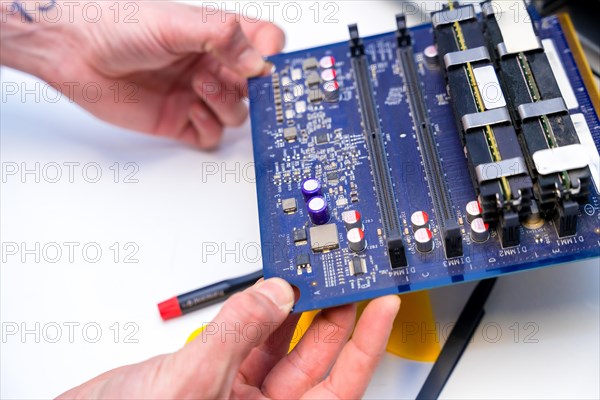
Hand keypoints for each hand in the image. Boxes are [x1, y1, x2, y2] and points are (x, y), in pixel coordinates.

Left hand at [1, 1, 284, 148]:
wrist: (74, 51)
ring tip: (200, 87)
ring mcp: (197, 95)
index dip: (273, 57)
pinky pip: (210, 135)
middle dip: (252, 89)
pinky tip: (192, 112)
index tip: (270, 64)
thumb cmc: (117, 26)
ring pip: (236, 113)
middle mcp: (210, 66)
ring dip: (225, 104)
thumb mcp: (176, 22)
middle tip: (242, 84)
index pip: (263, 46)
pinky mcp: (180, 120)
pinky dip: (208, 129)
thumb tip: (258, 61)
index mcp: (216, 37)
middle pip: (255, 87)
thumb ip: (222, 37)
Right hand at [58, 278, 399, 398]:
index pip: (339, 385)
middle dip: (332, 317)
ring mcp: (237, 394)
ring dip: (296, 310)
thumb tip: (275, 294)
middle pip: (315, 361)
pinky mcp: (213, 375)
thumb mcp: (195, 379)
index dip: (366, 344)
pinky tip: (269, 290)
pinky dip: (257, 312)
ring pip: (281, 345)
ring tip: (312, 277)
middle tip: (347, 280)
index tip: (383, 307)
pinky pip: (247, 338)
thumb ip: (239, 331)